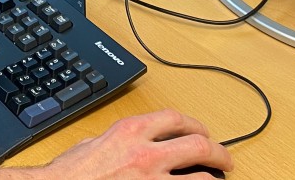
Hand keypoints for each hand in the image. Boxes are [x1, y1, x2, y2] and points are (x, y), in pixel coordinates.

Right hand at [38, 110, 232, 178]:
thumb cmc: (69, 174)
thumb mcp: (93, 144)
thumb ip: (118, 140)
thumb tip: (128, 142)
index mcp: (130, 132)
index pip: (175, 119)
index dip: (196, 125)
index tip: (202, 132)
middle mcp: (146, 154)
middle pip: (198, 145)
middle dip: (219, 152)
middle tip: (225, 160)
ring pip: (200, 179)